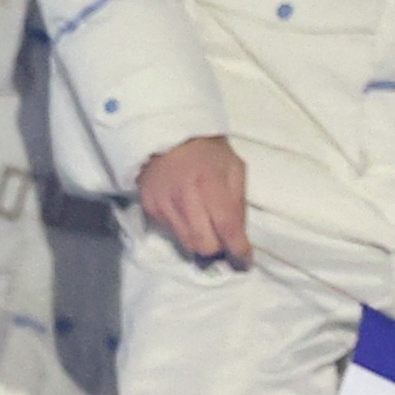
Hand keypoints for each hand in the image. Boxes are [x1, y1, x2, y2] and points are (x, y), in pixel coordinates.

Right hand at [138, 135, 252, 264]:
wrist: (166, 135)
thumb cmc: (208, 152)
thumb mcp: (235, 169)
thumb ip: (239, 202)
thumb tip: (240, 235)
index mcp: (210, 184)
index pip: (227, 227)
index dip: (238, 249)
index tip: (245, 259)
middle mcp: (184, 198)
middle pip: (204, 244)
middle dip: (218, 247)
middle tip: (224, 241)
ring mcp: (163, 204)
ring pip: (186, 243)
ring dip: (200, 240)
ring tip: (206, 227)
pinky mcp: (149, 207)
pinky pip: (171, 231)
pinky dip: (183, 229)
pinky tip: (186, 213)